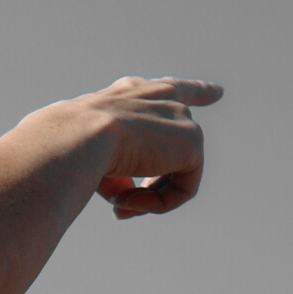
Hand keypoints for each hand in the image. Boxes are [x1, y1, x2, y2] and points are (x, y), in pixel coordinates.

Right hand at [70, 76, 223, 218]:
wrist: (80, 135)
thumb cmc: (73, 144)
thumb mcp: (93, 154)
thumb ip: (117, 168)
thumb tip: (128, 190)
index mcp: (132, 93)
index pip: (170, 88)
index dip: (198, 92)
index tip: (219, 93)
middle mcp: (161, 98)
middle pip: (184, 133)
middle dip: (162, 180)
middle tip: (123, 204)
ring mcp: (181, 118)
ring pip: (175, 173)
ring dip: (146, 196)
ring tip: (118, 203)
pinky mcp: (192, 142)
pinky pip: (183, 188)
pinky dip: (159, 202)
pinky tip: (131, 199)